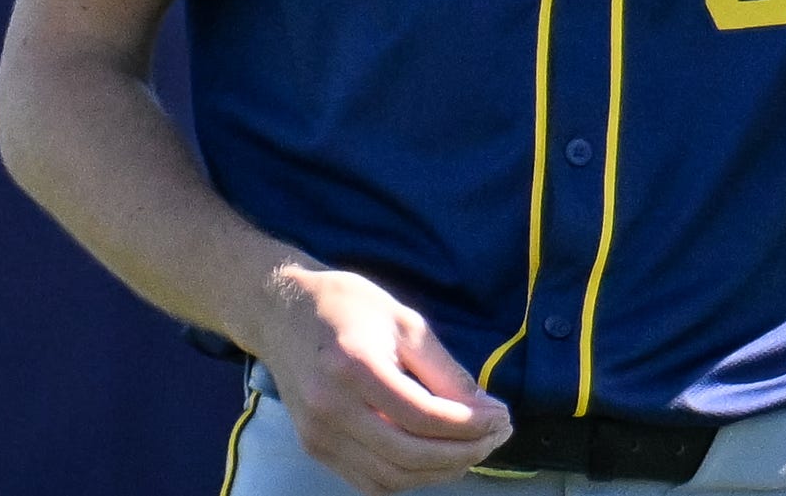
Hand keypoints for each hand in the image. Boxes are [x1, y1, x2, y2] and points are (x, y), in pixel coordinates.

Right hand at [242, 263, 513, 494]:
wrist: (282, 312)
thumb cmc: (349, 307)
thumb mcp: (406, 322)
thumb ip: (445, 370)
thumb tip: (486, 411)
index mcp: (355, 367)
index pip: (424, 416)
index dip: (471, 425)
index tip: (503, 417)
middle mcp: (330, 408)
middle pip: (409, 454)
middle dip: (464, 452)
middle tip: (497, 436)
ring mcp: (317, 434)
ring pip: (391, 477)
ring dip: (440, 472)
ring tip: (473, 449)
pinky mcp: (314, 448)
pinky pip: (369, 482)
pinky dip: (409, 478)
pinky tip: (436, 459)